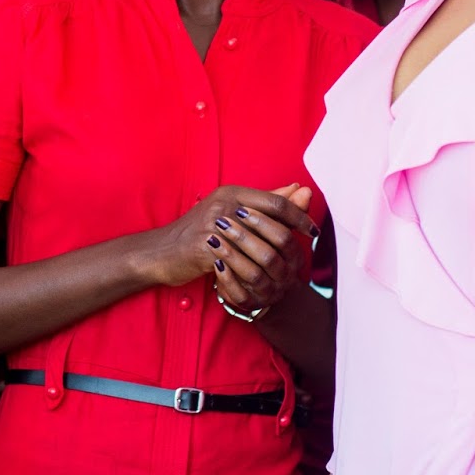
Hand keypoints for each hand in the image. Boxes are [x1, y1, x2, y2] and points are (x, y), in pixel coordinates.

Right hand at [141, 183, 316, 294]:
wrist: (162, 251)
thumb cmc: (200, 232)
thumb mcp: (232, 211)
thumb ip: (266, 202)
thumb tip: (300, 190)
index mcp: (233, 192)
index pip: (275, 201)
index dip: (298, 216)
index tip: (312, 231)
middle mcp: (224, 204)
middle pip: (271, 224)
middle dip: (292, 243)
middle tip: (302, 260)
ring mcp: (214, 226)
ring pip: (259, 248)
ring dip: (275, 266)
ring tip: (286, 276)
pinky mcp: (206, 248)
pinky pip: (240, 265)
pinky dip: (253, 276)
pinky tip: (262, 284)